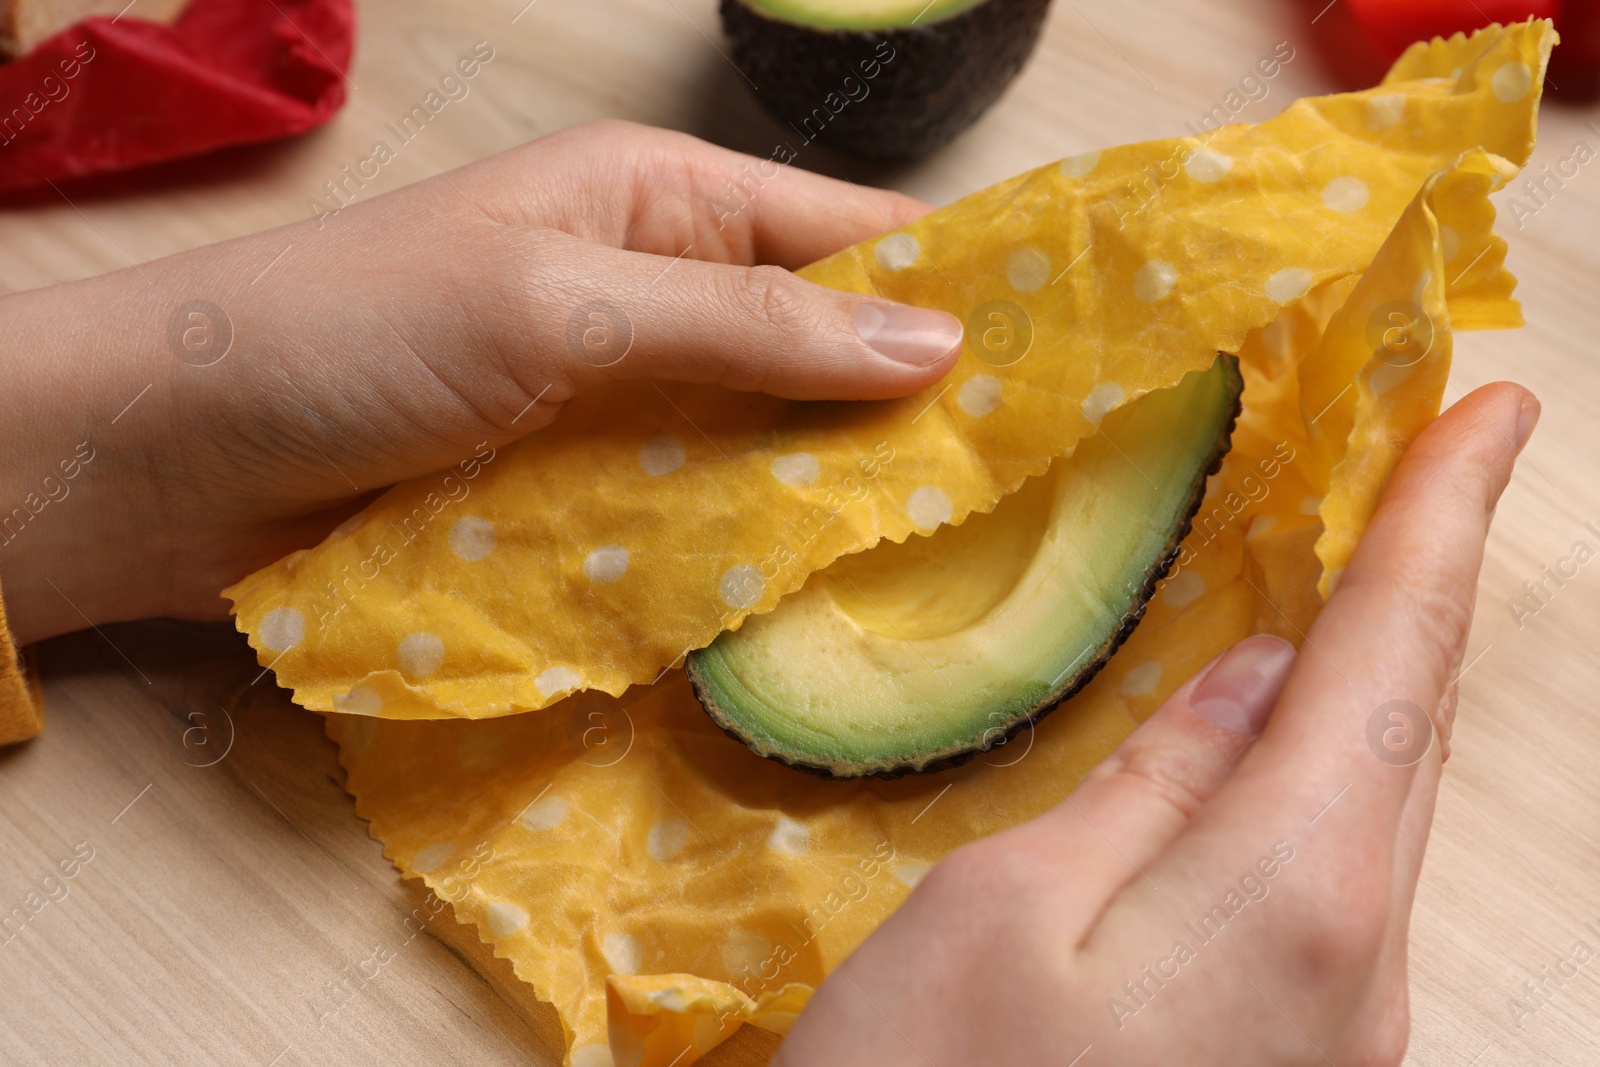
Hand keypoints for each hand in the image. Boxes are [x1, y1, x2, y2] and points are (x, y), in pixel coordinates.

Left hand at [0, 121, 961, 644]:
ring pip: (770, 450)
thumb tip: (934, 348)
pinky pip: (697, 523)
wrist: (168, 456)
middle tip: (1031, 498)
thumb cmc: (352, 334)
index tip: (1067, 369)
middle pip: (824, 354)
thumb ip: (745, 331)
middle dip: (912, 417)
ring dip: (834, 501)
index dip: (959, 294)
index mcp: (664, 203)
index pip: (852, 238)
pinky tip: (818, 604)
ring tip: (954, 564)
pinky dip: (750, 557)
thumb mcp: (561, 304)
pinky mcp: (583, 499)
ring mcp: (623, 407)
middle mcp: (659, 297)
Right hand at [775, 383, 1538, 1065]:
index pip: (1391, 662)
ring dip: (1375, 690)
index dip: (1439, 519)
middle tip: (1422, 467)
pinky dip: (1328, 790)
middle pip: (1411, 740)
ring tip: (1350, 583)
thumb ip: (1150, 786)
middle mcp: (1368, 968)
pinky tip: (1282, 756)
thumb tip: (1257, 680)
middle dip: (1423, 591)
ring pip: (1381, 820)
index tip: (1499, 408)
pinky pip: (1343, 895)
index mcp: (1297, 894)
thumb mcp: (1003, 907)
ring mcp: (1351, 1037)